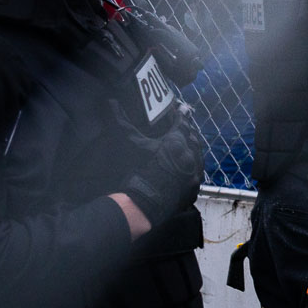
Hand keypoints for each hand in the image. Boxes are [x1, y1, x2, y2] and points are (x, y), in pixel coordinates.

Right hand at [117, 102, 203, 231]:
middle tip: (184, 126)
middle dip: (188, 132)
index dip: (180, 115)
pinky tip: (187, 168)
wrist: (143, 205)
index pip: (182, 123)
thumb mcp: (130, 144)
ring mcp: (194, 174)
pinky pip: (196, 174)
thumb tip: (110, 101)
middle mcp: (190, 156)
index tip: (181, 108)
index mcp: (177, 143)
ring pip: (198, 156)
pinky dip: (192, 168)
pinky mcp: (193, 189)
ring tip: (187, 145)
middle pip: (192, 139)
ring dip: (192, 149)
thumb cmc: (136, 171)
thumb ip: (122, 121)